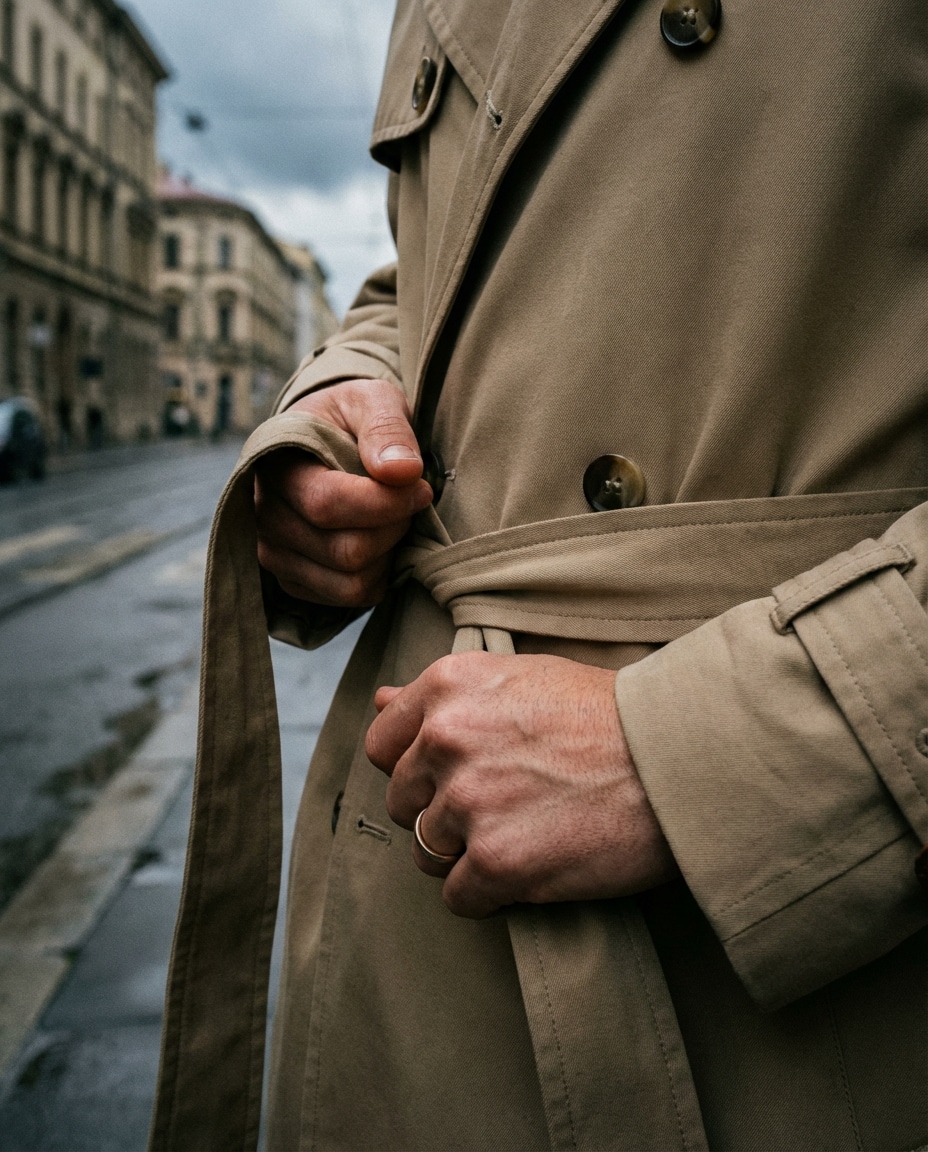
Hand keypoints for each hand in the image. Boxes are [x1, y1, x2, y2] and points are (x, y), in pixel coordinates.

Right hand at [254, 380, 432, 606]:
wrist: (324, 440)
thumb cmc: (349, 418)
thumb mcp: (372, 400)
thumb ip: (387, 428)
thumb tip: (402, 472)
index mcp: (276, 465)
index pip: (328, 504)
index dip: (386, 503)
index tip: (421, 487)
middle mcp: (265, 514)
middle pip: (344, 550)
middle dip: (393, 529)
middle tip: (411, 502)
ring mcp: (274, 552)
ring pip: (348, 582)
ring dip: (387, 556)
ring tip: (394, 521)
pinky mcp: (292, 579)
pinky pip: (347, 598)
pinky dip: (376, 577)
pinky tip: (380, 544)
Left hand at [365, 652, 676, 917]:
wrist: (679, 758)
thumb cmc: (608, 715)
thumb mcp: (520, 679)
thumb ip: (443, 696)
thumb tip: (380, 700)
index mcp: (448, 686)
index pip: (382, 745)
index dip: (416, 767)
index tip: (456, 775)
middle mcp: (446, 737)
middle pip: (401, 802)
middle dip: (441, 812)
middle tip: (503, 806)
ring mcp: (469, 800)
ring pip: (425, 853)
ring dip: (465, 855)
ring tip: (523, 834)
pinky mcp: (497, 861)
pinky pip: (458, 896)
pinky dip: (489, 894)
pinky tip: (531, 868)